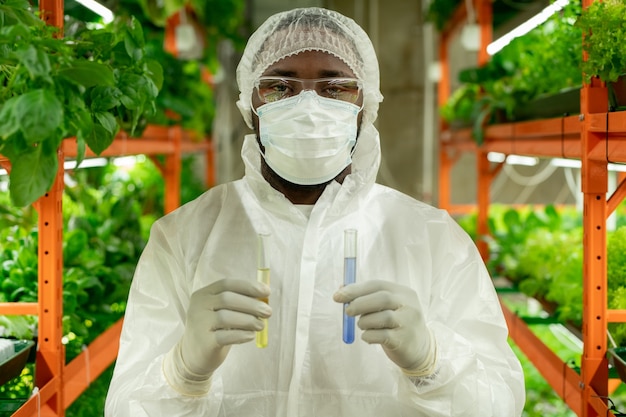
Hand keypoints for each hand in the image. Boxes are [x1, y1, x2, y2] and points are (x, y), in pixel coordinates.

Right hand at [164, 278, 270, 392]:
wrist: (193, 356)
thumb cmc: (214, 329)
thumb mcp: (222, 311)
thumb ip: (238, 303)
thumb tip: (264, 298)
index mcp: (204, 294)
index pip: (227, 283)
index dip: (249, 286)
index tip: (266, 292)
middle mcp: (198, 306)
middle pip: (227, 299)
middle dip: (252, 305)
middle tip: (268, 312)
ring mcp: (199, 324)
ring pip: (227, 317)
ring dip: (249, 320)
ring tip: (260, 325)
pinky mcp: (204, 342)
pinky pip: (226, 336)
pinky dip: (242, 335)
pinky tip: (250, 336)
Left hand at [333, 280, 435, 374]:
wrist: (420, 349)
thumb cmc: (396, 323)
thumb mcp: (386, 307)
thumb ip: (366, 297)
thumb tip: (340, 290)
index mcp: (403, 292)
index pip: (377, 285)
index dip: (355, 289)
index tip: (337, 296)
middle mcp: (409, 305)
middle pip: (382, 298)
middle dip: (359, 303)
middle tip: (347, 312)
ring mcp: (409, 323)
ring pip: (382, 317)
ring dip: (364, 322)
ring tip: (363, 326)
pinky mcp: (404, 340)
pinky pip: (382, 336)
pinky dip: (369, 336)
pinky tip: (368, 337)